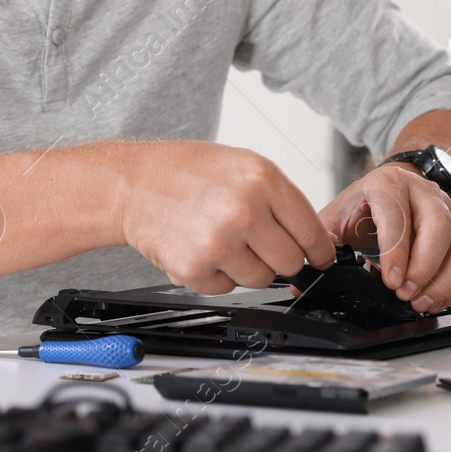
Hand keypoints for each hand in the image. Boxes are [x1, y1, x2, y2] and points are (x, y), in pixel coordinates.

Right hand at [119, 142, 336, 294]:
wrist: (131, 185)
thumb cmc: (184, 171)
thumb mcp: (242, 164)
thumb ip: (279, 198)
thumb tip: (311, 236)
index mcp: (262, 179)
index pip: (310, 230)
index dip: (318, 250)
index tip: (320, 258)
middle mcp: (244, 211)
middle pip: (290, 262)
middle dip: (279, 257)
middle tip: (258, 243)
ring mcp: (219, 243)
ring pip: (261, 279)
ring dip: (247, 267)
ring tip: (222, 239)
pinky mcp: (196, 270)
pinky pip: (227, 288)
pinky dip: (218, 275)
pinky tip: (202, 247)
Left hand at [316, 163, 450, 313]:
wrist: (399, 187)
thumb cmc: (367, 204)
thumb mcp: (340, 215)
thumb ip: (324, 242)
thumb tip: (305, 278)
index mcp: (388, 184)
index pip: (397, 215)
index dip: (396, 250)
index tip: (391, 281)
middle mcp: (424, 192)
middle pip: (438, 226)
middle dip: (424, 266)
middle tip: (407, 295)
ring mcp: (449, 209)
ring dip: (444, 279)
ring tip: (422, 303)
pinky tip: (438, 299)